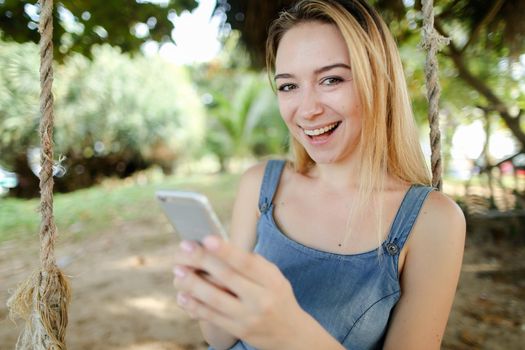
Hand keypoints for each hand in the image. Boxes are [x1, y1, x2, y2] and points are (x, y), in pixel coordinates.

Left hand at [172, 236, 305, 349]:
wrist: (291, 333)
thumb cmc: (276, 296)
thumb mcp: (274, 276)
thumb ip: (252, 263)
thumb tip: (220, 247)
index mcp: (271, 280)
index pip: (247, 263)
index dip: (226, 251)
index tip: (206, 239)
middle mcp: (261, 299)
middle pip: (227, 277)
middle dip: (202, 261)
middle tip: (184, 248)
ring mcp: (249, 317)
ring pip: (215, 299)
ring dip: (193, 284)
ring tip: (178, 271)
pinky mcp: (238, 331)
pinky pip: (211, 317)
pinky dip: (194, 305)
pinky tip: (182, 295)